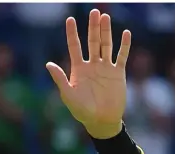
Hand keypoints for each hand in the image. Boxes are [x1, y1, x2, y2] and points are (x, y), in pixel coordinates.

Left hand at [46, 8, 130, 138]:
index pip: (75, 46)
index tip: (70, 19)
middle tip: (94, 11)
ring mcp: (105, 68)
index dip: (72, 33)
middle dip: (93, 27)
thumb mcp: (68, 95)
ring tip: (106, 17)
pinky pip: (122, 56)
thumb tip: (48, 64)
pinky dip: (124, 45)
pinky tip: (126, 34)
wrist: (101, 122)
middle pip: (92, 41)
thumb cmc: (82, 111)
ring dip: (106, 31)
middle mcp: (92, 65)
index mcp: (79, 69)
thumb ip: (60, 79)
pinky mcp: (118, 73)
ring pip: (106, 45)